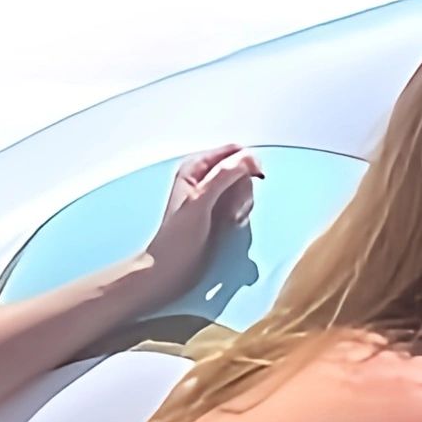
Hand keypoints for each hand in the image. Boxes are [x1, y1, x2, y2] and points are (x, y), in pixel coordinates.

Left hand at [140, 145, 261, 307]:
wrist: (170, 270)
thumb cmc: (177, 238)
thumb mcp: (199, 202)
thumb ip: (222, 176)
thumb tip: (248, 157)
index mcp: (196, 167)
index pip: (234, 151)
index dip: (246, 163)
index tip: (251, 180)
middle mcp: (205, 177)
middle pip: (242, 169)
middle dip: (244, 188)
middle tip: (232, 208)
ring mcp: (213, 195)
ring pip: (244, 187)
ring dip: (243, 203)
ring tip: (230, 219)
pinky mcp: (220, 211)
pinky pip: (242, 203)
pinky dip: (242, 213)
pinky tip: (231, 224)